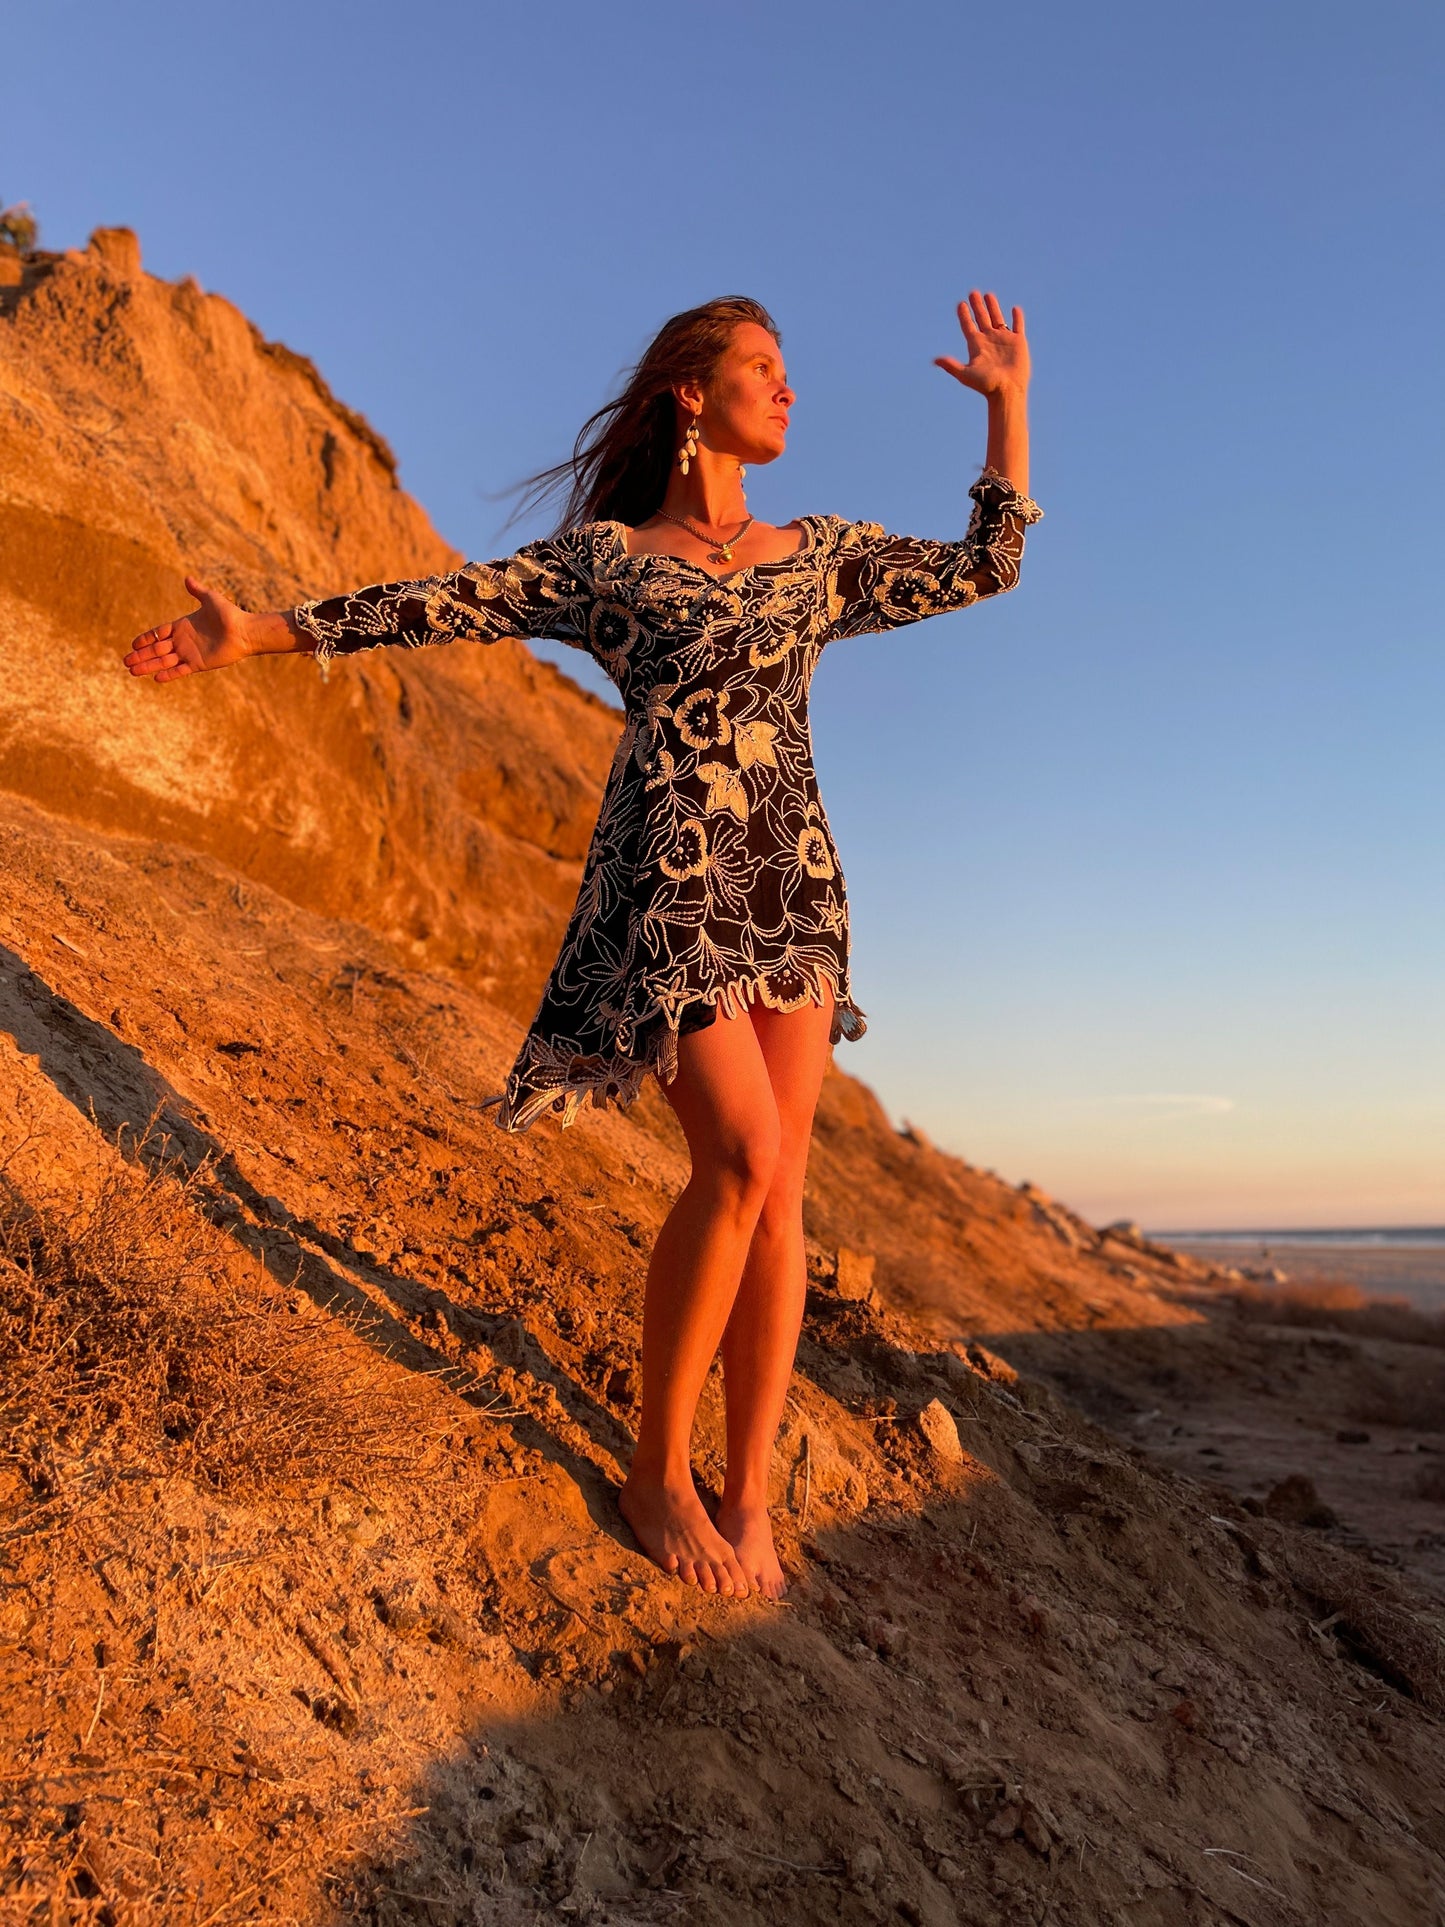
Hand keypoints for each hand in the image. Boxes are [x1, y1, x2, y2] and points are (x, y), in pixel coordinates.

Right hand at [123, 574, 256, 683]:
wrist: (244, 632)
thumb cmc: (230, 614)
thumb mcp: (211, 599)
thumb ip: (197, 591)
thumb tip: (187, 578)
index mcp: (182, 626)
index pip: (158, 633)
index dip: (145, 639)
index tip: (133, 644)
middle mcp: (183, 641)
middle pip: (157, 649)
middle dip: (141, 655)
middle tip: (125, 661)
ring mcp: (190, 653)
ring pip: (164, 661)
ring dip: (148, 666)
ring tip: (132, 671)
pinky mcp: (198, 664)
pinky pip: (180, 670)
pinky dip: (169, 675)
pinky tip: (156, 678)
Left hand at [935, 290, 1029, 399]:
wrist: (1007, 391)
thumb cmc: (986, 385)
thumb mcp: (965, 374)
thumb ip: (951, 365)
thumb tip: (935, 360)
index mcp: (976, 346)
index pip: (968, 326)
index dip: (964, 315)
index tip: (960, 304)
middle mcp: (989, 341)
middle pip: (981, 318)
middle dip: (977, 306)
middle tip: (972, 292)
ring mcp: (1004, 341)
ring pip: (998, 319)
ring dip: (993, 307)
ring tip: (988, 295)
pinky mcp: (1018, 342)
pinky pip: (1018, 326)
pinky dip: (1017, 317)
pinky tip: (1015, 309)